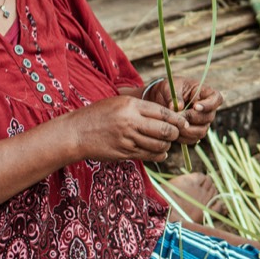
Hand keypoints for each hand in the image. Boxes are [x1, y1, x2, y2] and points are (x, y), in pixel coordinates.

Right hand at [66, 94, 185, 163]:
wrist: (76, 133)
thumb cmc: (98, 115)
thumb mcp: (118, 102)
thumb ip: (140, 107)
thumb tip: (165, 113)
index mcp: (131, 106)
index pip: (164, 112)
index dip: (178, 119)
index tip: (184, 122)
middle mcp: (131, 122)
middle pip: (165, 130)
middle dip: (175, 133)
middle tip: (177, 134)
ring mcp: (128, 139)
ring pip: (159, 145)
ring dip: (167, 146)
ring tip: (166, 143)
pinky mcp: (124, 153)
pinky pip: (148, 156)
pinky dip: (158, 155)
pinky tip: (159, 153)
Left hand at [143, 77, 221, 144]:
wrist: (161, 99)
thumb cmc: (169, 88)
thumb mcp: (171, 87)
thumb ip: (175, 96)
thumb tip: (178, 108)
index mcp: (206, 93)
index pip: (217, 99)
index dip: (208, 105)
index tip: (195, 106)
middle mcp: (207, 109)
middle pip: (208, 118)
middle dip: (192, 118)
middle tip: (177, 116)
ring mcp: (202, 122)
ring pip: (201, 131)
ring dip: (187, 130)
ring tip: (174, 125)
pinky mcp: (194, 132)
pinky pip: (192, 139)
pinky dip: (183, 138)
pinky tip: (173, 131)